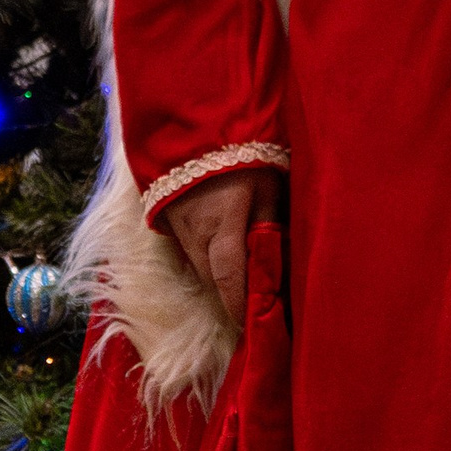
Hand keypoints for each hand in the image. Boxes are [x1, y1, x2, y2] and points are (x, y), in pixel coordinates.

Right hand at [165, 167, 283, 327]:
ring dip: (218, 279)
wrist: (194, 124)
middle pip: (212, 280)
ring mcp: (178, 229)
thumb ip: (271, 225)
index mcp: (222, 225)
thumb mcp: (268, 186)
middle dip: (231, 296)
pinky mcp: (168, 221)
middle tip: (254, 307)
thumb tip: (281, 262)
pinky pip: (189, 252)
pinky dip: (206, 260)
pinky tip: (222, 257)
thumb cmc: (242, 154)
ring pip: (199, 268)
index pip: (230, 277)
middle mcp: (195, 234)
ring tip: (242, 283)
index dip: (239, 305)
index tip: (252, 325)